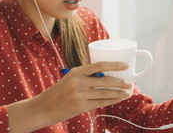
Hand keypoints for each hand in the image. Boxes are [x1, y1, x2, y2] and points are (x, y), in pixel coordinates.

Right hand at [8, 61, 131, 131]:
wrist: (43, 107)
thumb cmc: (58, 93)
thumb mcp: (69, 79)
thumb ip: (85, 77)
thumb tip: (104, 76)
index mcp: (76, 71)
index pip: (99, 65)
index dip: (114, 65)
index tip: (126, 65)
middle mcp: (78, 81)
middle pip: (105, 80)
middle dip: (120, 82)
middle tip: (129, 83)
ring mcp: (79, 94)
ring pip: (105, 93)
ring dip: (118, 93)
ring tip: (127, 93)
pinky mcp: (80, 106)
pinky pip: (100, 103)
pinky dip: (111, 101)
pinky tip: (117, 100)